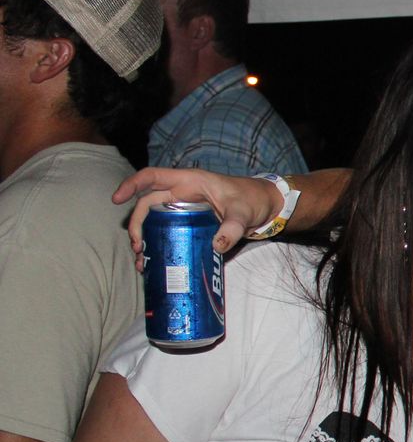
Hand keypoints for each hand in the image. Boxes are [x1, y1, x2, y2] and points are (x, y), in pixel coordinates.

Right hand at [112, 169, 279, 265]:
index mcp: (190, 181)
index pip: (153, 177)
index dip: (132, 185)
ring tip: (142, 261)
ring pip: (155, 221)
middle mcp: (182, 194)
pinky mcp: (189, 224)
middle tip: (138, 247)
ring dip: (145, 239)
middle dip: (137, 225)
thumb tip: (217, 245)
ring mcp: (184, 209)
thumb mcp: (244, 212)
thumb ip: (233, 228)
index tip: (116, 199)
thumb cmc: (253, 201)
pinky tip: (154, 264)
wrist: (266, 207)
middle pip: (148, 205)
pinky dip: (159, 246)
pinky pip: (168, 233)